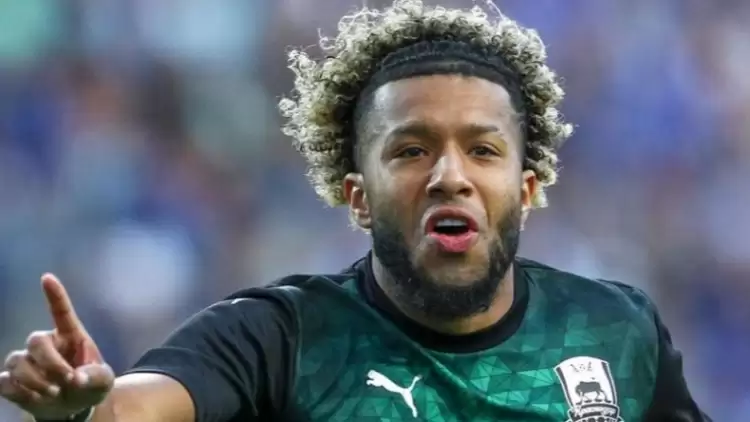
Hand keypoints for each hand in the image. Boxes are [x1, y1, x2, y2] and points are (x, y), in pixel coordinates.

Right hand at [0, 274, 114, 419]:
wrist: (74, 406)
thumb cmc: (89, 385)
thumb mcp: (103, 381)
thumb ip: (94, 377)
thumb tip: (76, 380)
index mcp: (71, 336)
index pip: (62, 312)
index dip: (55, 295)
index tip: (47, 278)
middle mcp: (47, 344)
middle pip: (35, 341)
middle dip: (51, 364)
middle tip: (67, 382)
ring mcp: (28, 362)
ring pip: (16, 361)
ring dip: (33, 381)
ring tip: (53, 393)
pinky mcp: (14, 381)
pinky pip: (3, 381)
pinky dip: (17, 392)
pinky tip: (33, 398)